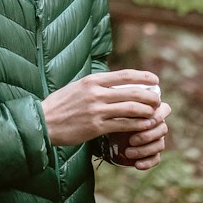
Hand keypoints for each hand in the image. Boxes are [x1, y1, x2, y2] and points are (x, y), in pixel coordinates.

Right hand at [42, 70, 160, 146]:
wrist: (44, 121)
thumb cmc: (61, 104)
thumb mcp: (77, 87)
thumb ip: (96, 85)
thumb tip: (115, 83)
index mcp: (92, 80)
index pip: (125, 75)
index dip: (143, 77)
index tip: (155, 80)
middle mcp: (96, 93)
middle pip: (132, 92)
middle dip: (150, 96)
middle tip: (158, 99)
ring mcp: (96, 110)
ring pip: (130, 109)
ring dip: (146, 111)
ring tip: (154, 113)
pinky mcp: (96, 127)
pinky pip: (122, 125)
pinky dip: (136, 125)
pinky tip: (144, 126)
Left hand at [108, 101, 171, 169]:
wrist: (110, 129)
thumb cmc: (116, 114)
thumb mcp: (120, 108)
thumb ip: (125, 106)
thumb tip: (125, 106)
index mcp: (154, 110)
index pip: (165, 110)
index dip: (159, 115)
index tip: (146, 119)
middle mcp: (158, 124)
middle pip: (163, 129)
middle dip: (147, 136)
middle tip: (131, 140)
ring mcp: (157, 139)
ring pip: (160, 145)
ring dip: (144, 150)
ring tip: (127, 152)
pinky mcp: (152, 153)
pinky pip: (156, 159)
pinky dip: (147, 162)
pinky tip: (137, 165)